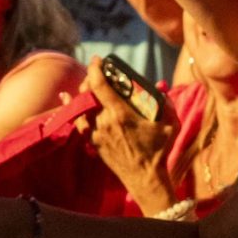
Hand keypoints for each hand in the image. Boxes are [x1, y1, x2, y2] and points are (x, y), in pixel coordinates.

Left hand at [84, 66, 180, 214]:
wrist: (145, 178)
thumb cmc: (159, 150)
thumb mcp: (170, 124)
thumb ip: (166, 103)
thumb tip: (161, 86)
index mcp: (120, 114)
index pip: (100, 85)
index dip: (95, 69)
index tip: (97, 59)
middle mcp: (104, 121)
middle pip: (88, 92)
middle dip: (91, 78)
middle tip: (99, 72)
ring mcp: (96, 132)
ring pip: (81, 105)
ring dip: (84, 91)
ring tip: (91, 83)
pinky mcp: (93, 141)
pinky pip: (77, 120)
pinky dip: (71, 106)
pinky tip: (67, 97)